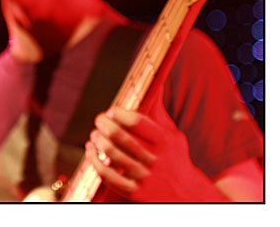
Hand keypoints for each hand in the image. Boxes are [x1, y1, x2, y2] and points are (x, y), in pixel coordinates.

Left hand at [85, 106, 226, 201]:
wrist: (187, 196)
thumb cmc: (174, 158)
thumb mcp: (173, 135)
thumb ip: (158, 113)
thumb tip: (155, 83)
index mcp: (166, 142)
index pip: (138, 122)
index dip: (120, 114)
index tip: (112, 110)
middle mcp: (157, 160)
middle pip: (121, 137)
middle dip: (104, 125)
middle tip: (99, 120)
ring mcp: (146, 178)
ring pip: (113, 155)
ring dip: (98, 141)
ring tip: (95, 134)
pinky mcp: (136, 193)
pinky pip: (109, 176)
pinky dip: (95, 162)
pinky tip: (91, 152)